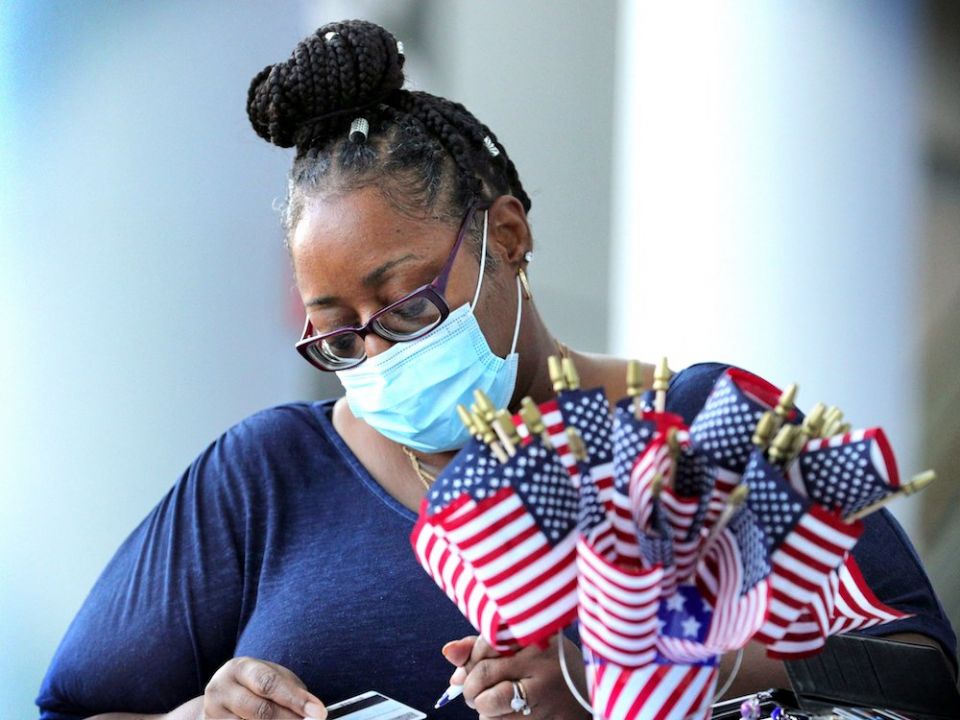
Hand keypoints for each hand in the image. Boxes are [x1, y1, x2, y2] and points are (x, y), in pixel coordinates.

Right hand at [203, 656, 326, 719]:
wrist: (219, 699)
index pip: (269, 683)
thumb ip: (292, 691)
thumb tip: (315, 712)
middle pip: (260, 711)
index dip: (296, 700)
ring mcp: (212, 713)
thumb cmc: (254, 685)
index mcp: (239, 668)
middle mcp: (221, 689)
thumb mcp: (272, 677)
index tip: (318, 712)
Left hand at [442, 635, 589, 719]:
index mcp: (535, 642)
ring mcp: (546, 701)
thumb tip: (448, 653)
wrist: (592, 694)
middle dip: (469, 689)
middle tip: (474, 691)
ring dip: (484, 711)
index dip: (470, 661)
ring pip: (488, 711)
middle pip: (482, 679)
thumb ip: (483, 646)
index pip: (484, 648)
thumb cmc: (550, 665)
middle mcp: (542, 669)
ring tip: (497, 703)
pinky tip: (510, 715)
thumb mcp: (523, 646)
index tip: (472, 667)